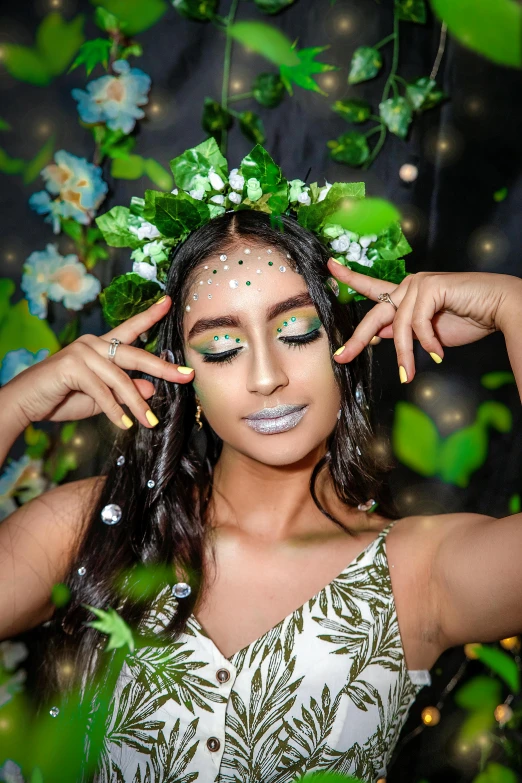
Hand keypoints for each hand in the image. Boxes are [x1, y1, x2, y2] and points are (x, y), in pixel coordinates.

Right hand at [4, 296, 193, 429]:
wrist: (25, 402)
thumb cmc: (62, 398)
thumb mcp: (102, 398)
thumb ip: (124, 392)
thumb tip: (152, 388)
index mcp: (101, 346)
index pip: (130, 329)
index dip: (150, 315)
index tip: (170, 302)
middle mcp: (93, 344)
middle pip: (136, 355)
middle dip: (163, 367)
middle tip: (186, 376)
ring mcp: (82, 353)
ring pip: (121, 380)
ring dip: (137, 404)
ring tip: (150, 422)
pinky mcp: (72, 367)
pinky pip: (102, 392)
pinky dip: (115, 411)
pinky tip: (125, 424)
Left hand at [327, 261, 517, 382]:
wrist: (498, 308)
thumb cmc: (468, 317)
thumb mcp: (426, 332)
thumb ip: (402, 331)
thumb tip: (377, 336)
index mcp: (405, 293)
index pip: (372, 287)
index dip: (350, 278)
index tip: (329, 267)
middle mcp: (408, 285)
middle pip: (374, 314)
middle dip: (357, 339)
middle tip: (342, 356)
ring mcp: (418, 283)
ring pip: (398, 326)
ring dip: (406, 354)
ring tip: (409, 374)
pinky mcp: (430, 287)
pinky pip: (417, 323)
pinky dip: (427, 342)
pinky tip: (439, 351)